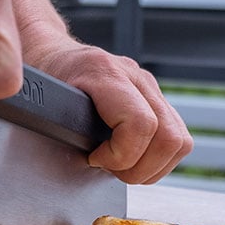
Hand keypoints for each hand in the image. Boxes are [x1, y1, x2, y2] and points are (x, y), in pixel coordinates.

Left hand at [23, 38, 192, 184]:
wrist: (53, 55)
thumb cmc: (46, 83)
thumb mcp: (45, 105)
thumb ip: (65, 132)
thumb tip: (86, 165)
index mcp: (105, 73)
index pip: (140, 124)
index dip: (121, 155)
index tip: (95, 159)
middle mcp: (135, 76)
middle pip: (169, 138)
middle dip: (140, 168)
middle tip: (111, 169)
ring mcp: (151, 87)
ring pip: (179, 141)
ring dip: (152, 167)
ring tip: (121, 165)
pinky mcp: (158, 99)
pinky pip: (178, 138)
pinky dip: (158, 159)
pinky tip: (131, 157)